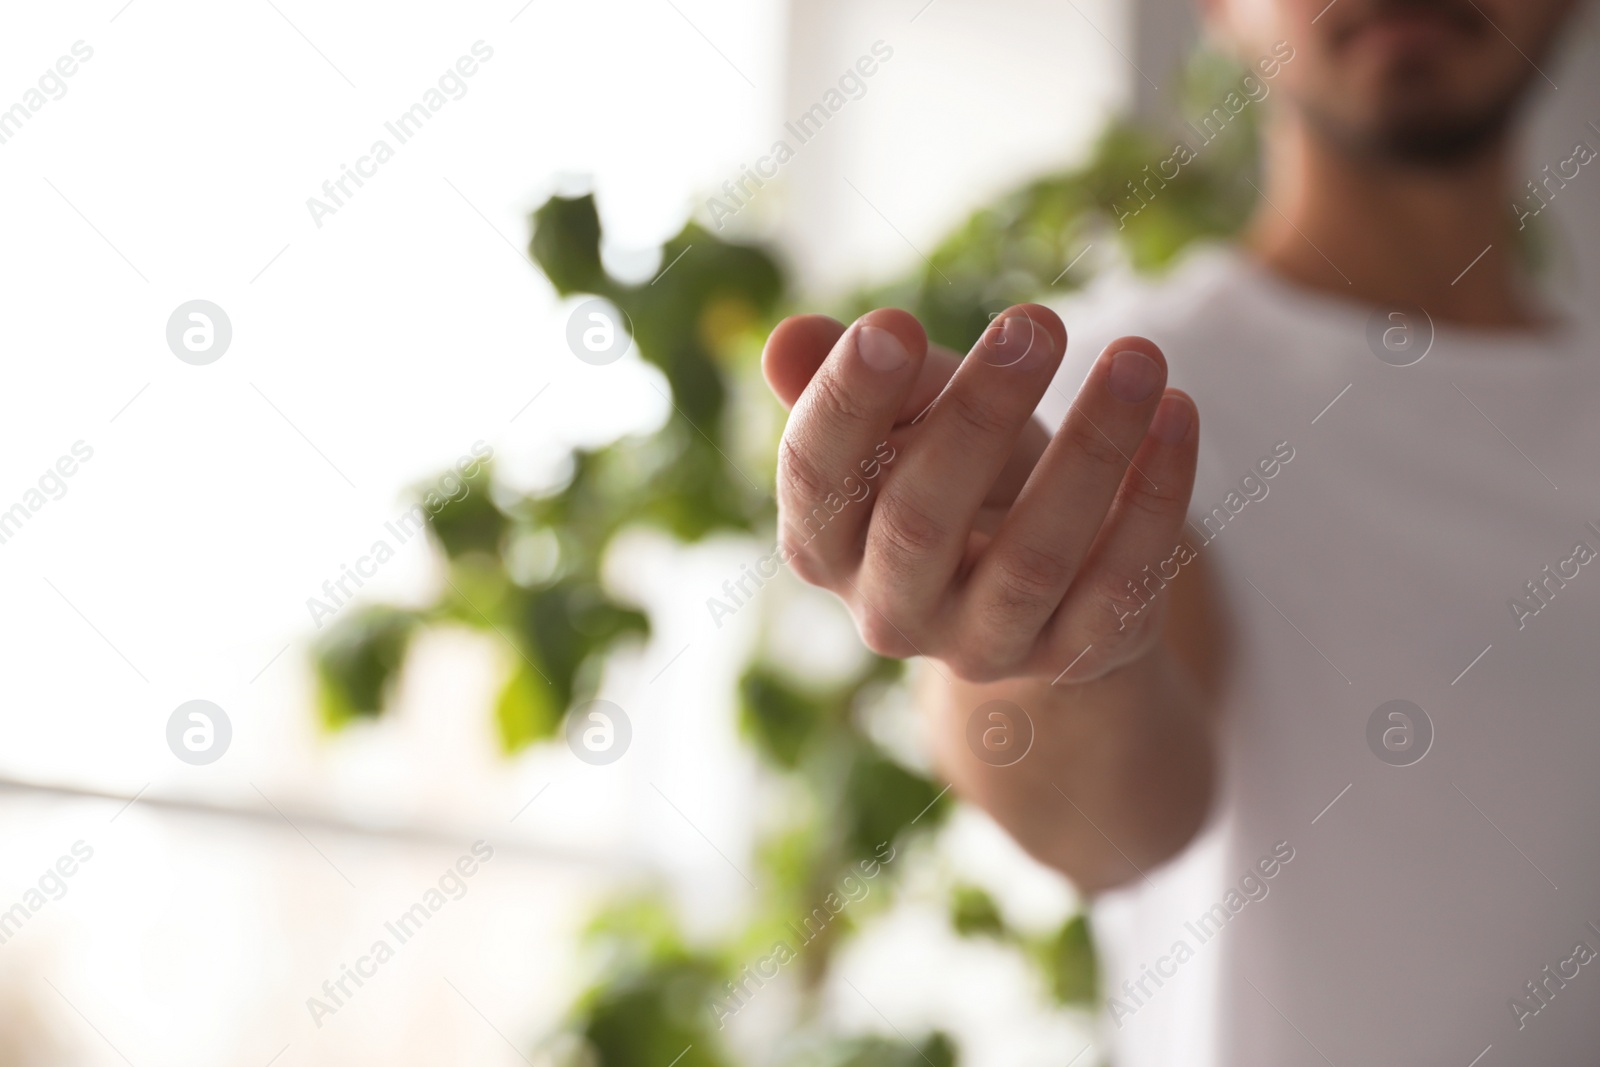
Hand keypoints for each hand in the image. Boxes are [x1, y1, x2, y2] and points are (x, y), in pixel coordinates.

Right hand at [762, 304, 1198, 684]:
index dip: (847, 402)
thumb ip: (851, 376)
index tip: (893, 322)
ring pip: (1034, 558)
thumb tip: (789, 342)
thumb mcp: (903, 415)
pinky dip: (1155, 499)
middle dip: (978, 416)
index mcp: (824, 543)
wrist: (1034, 573)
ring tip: (1137, 356)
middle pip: (921, 521)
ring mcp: (984, 644)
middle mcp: (890, 610)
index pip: (815, 477)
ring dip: (1091, 450)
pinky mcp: (1075, 655)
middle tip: (1037, 321)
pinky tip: (1178, 414)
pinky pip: (1121, 585)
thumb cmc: (953, 466)